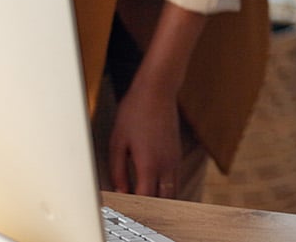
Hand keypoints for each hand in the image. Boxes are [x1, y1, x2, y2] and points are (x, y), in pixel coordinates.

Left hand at [108, 80, 182, 197]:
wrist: (157, 90)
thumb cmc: (135, 112)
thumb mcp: (117, 141)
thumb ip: (118, 170)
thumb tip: (121, 190)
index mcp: (149, 164)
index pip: (145, 198)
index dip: (134, 205)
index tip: (124, 205)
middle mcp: (166, 165)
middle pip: (163, 200)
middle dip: (151, 206)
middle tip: (136, 204)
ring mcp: (175, 159)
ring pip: (173, 191)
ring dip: (160, 197)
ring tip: (144, 195)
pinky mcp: (177, 153)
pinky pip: (175, 179)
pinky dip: (166, 186)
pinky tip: (153, 182)